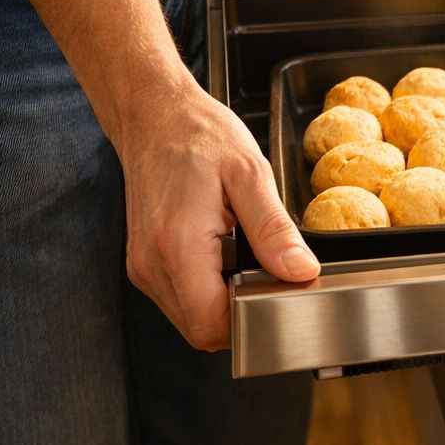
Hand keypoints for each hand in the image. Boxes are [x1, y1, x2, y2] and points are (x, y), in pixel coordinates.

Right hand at [118, 83, 320, 350]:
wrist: (155, 115)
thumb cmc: (200, 136)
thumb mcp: (251, 175)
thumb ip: (274, 230)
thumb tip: (301, 272)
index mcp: (177, 247)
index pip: (211, 325)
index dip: (252, 320)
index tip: (281, 293)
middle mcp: (152, 266)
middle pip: (201, 329)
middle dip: (243, 314)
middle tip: (272, 275)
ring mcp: (144, 266)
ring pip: (191, 317)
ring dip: (226, 302)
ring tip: (249, 258)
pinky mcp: (145, 262)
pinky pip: (182, 296)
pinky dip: (210, 288)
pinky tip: (228, 255)